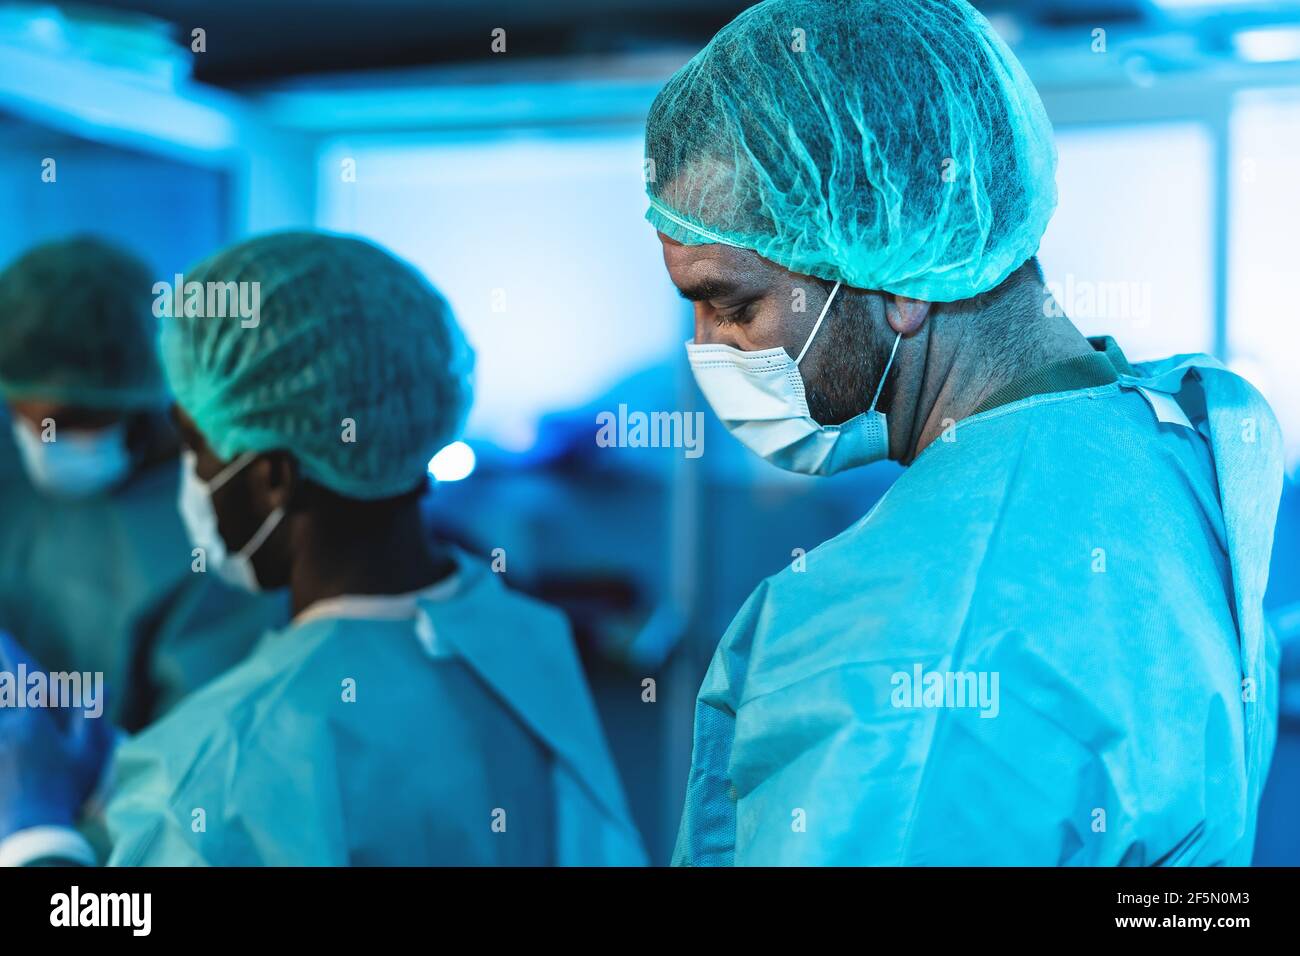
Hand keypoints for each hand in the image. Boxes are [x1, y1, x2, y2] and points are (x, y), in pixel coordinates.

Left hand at [0, 631, 114, 837]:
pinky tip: (7, 743)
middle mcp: (5, 728)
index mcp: (33, 720)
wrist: (34, 832)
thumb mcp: (89, 755)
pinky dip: (4, 733)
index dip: (9, 652)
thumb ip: (91, 718)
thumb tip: (100, 686)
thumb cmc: (66, 793)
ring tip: (10, 706)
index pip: (21, 678)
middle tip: (6, 671)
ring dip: (5, 706)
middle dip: (5, 684)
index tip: (1, 635)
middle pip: (2, 696)